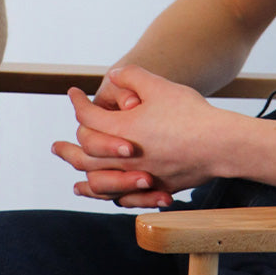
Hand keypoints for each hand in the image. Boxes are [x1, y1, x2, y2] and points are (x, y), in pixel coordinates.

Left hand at [52, 66, 222, 207]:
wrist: (220, 144)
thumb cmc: (189, 112)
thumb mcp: (157, 85)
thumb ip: (130, 77)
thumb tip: (111, 76)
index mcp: (122, 130)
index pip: (88, 118)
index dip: (77, 103)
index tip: (72, 93)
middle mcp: (125, 158)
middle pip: (85, 156)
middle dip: (68, 149)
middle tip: (55, 147)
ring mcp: (140, 177)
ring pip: (101, 183)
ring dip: (83, 180)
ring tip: (74, 180)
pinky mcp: (156, 188)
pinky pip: (123, 197)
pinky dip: (109, 196)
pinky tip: (110, 196)